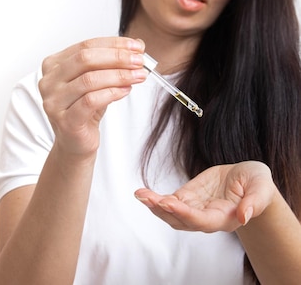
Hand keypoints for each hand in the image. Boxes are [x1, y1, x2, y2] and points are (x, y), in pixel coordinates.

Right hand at [39, 37, 146, 156]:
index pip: (85, 46)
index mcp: (53, 65)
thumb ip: (113, 61)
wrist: (76, 141)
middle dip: (117, 58)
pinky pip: (91, 101)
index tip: (136, 47)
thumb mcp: (99, 80)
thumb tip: (137, 45)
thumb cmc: (85, 109)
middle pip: (85, 59)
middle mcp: (49, 82)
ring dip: (119, 76)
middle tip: (139, 61)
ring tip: (138, 76)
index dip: (113, 44)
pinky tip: (125, 91)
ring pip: (89, 80)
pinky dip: (112, 93)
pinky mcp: (65, 121)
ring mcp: (54, 102)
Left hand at [134, 161, 276, 232]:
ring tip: (140, 194)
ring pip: (170, 213)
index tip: (168, 203)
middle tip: (147, 198)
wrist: (248, 181)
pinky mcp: (186, 199)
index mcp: (225, 218)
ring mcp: (194, 209)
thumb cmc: (257, 184)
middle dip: (163, 210)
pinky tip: (141, 193)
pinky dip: (154, 199)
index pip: (202, 220)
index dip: (185, 213)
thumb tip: (244, 216)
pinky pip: (167, 202)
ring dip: (154, 205)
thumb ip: (254, 202)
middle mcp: (206, 219)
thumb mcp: (261, 188)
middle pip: (181, 220)